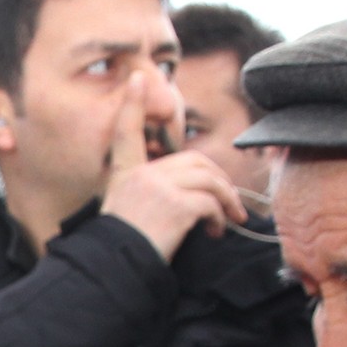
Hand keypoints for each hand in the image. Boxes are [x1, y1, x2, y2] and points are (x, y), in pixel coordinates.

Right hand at [98, 81, 242, 262]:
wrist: (116, 268)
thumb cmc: (121, 250)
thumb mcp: (126, 214)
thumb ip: (150, 195)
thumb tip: (188, 199)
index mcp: (125, 174)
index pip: (125, 131)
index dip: (131, 104)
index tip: (136, 79)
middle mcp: (141, 175)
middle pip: (193, 160)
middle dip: (219, 179)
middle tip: (230, 202)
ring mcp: (158, 188)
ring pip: (208, 179)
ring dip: (226, 199)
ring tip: (230, 219)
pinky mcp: (176, 205)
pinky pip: (210, 202)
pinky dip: (220, 217)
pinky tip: (216, 232)